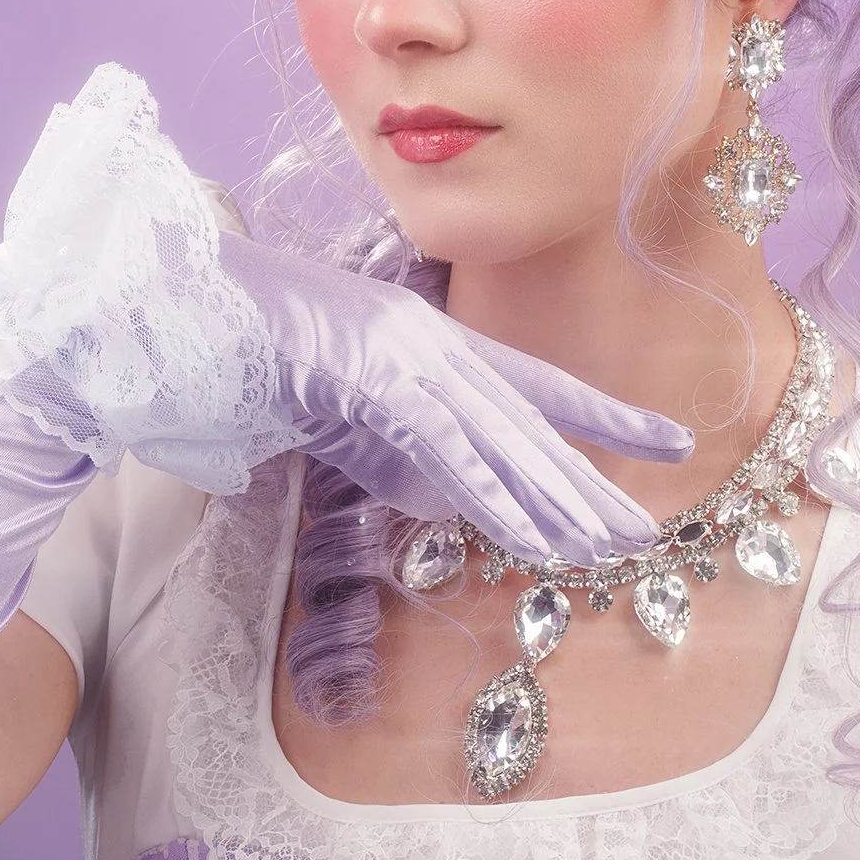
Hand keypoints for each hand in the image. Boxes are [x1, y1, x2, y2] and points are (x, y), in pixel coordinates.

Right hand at [218, 230, 691, 567]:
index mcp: (434, 342)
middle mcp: (434, 342)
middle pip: (530, 420)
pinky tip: (528, 530)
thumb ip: (404, 454)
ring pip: (499, 436)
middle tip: (648, 532)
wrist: (189, 310)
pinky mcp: (373, 377)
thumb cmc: (259, 356)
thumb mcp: (348, 415)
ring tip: (607, 548)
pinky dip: (487, 490)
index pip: (535, 383)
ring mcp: (407, 354)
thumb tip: (461, 505)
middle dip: (590, 478)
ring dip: (553, 499)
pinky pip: (442, 444)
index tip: (670, 440)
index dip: (604, 416)